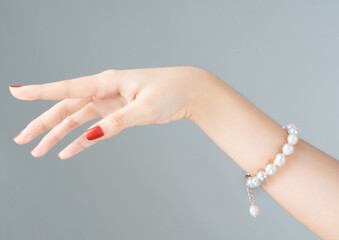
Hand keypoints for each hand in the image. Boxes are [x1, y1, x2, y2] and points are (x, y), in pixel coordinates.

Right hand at [10, 66, 211, 158]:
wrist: (189, 91)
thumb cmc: (170, 91)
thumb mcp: (145, 107)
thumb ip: (117, 121)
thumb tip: (91, 136)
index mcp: (108, 82)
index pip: (68, 88)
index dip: (40, 91)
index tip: (16, 92)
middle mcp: (104, 90)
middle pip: (66, 108)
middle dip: (42, 123)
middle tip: (23, 140)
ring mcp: (110, 102)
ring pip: (77, 119)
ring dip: (58, 135)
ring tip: (39, 151)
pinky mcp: (118, 112)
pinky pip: (94, 127)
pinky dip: (81, 140)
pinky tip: (69, 151)